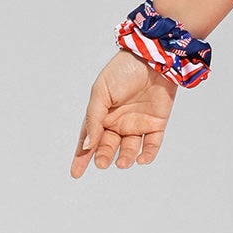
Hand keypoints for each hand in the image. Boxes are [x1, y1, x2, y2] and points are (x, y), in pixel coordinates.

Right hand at [70, 50, 179, 176]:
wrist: (153, 58)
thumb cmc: (123, 71)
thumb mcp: (101, 92)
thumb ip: (94, 119)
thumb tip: (87, 145)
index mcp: (102, 114)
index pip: (89, 139)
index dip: (81, 156)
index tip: (75, 173)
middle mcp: (118, 121)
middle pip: (109, 146)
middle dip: (104, 156)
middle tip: (102, 163)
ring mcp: (138, 123)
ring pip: (130, 149)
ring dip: (125, 158)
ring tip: (122, 162)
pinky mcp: (157, 123)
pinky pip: (152, 144)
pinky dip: (147, 154)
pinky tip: (141, 159)